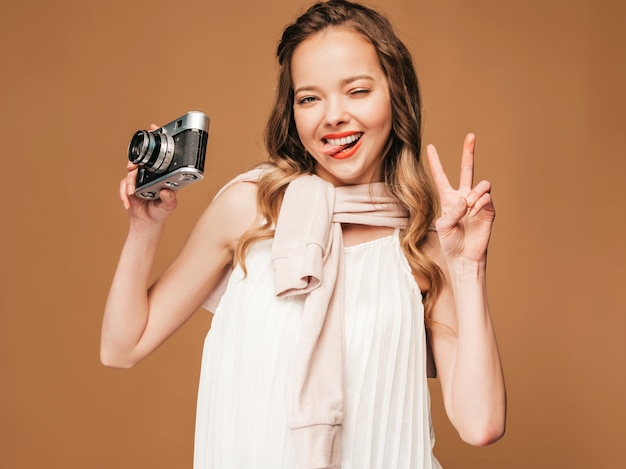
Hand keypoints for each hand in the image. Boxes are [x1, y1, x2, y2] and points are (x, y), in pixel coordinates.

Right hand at [119, 124, 176, 225]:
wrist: (148, 223)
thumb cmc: (161, 212)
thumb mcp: (169, 206)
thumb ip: (170, 199)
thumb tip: (166, 191)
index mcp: (163, 176)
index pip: (161, 156)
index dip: (157, 141)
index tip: (154, 128)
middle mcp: (150, 175)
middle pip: (140, 161)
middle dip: (134, 162)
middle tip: (132, 167)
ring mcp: (139, 180)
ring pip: (130, 175)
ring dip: (129, 184)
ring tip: (132, 193)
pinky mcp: (129, 188)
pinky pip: (123, 187)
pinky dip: (124, 195)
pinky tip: (127, 203)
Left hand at [426, 133, 494, 262]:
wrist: (464, 256)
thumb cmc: (450, 243)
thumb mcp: (443, 226)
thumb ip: (452, 211)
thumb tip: (466, 199)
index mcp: (448, 198)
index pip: (441, 176)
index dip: (435, 162)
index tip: (430, 147)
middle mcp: (464, 196)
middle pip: (467, 169)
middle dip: (469, 152)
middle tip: (471, 136)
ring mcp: (477, 202)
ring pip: (481, 184)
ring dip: (475, 194)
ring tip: (469, 207)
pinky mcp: (489, 210)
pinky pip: (487, 198)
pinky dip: (479, 204)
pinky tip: (474, 214)